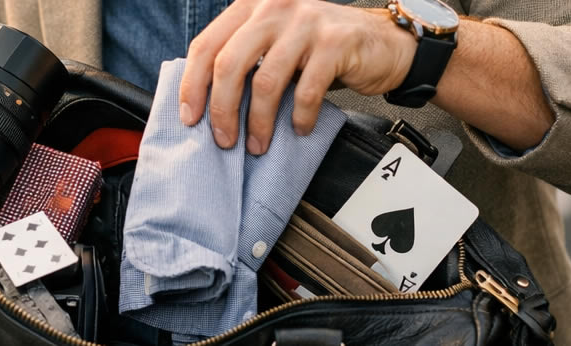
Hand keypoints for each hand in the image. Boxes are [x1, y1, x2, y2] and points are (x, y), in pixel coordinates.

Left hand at [179, 0, 416, 154]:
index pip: (206, 45)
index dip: (192, 85)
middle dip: (221, 110)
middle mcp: (274, 6)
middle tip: (224, 140)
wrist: (380, 42)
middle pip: (229, 64)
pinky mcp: (335, 42)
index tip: (190, 117)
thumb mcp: (273, 42)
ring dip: (258, 122)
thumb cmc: (318, 48)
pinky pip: (306, 90)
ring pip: (265, 81)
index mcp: (251, 5)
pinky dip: (299, 117)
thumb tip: (204, 102)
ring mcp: (305, 22)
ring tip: (258, 144)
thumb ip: (243, 57)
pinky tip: (299, 128)